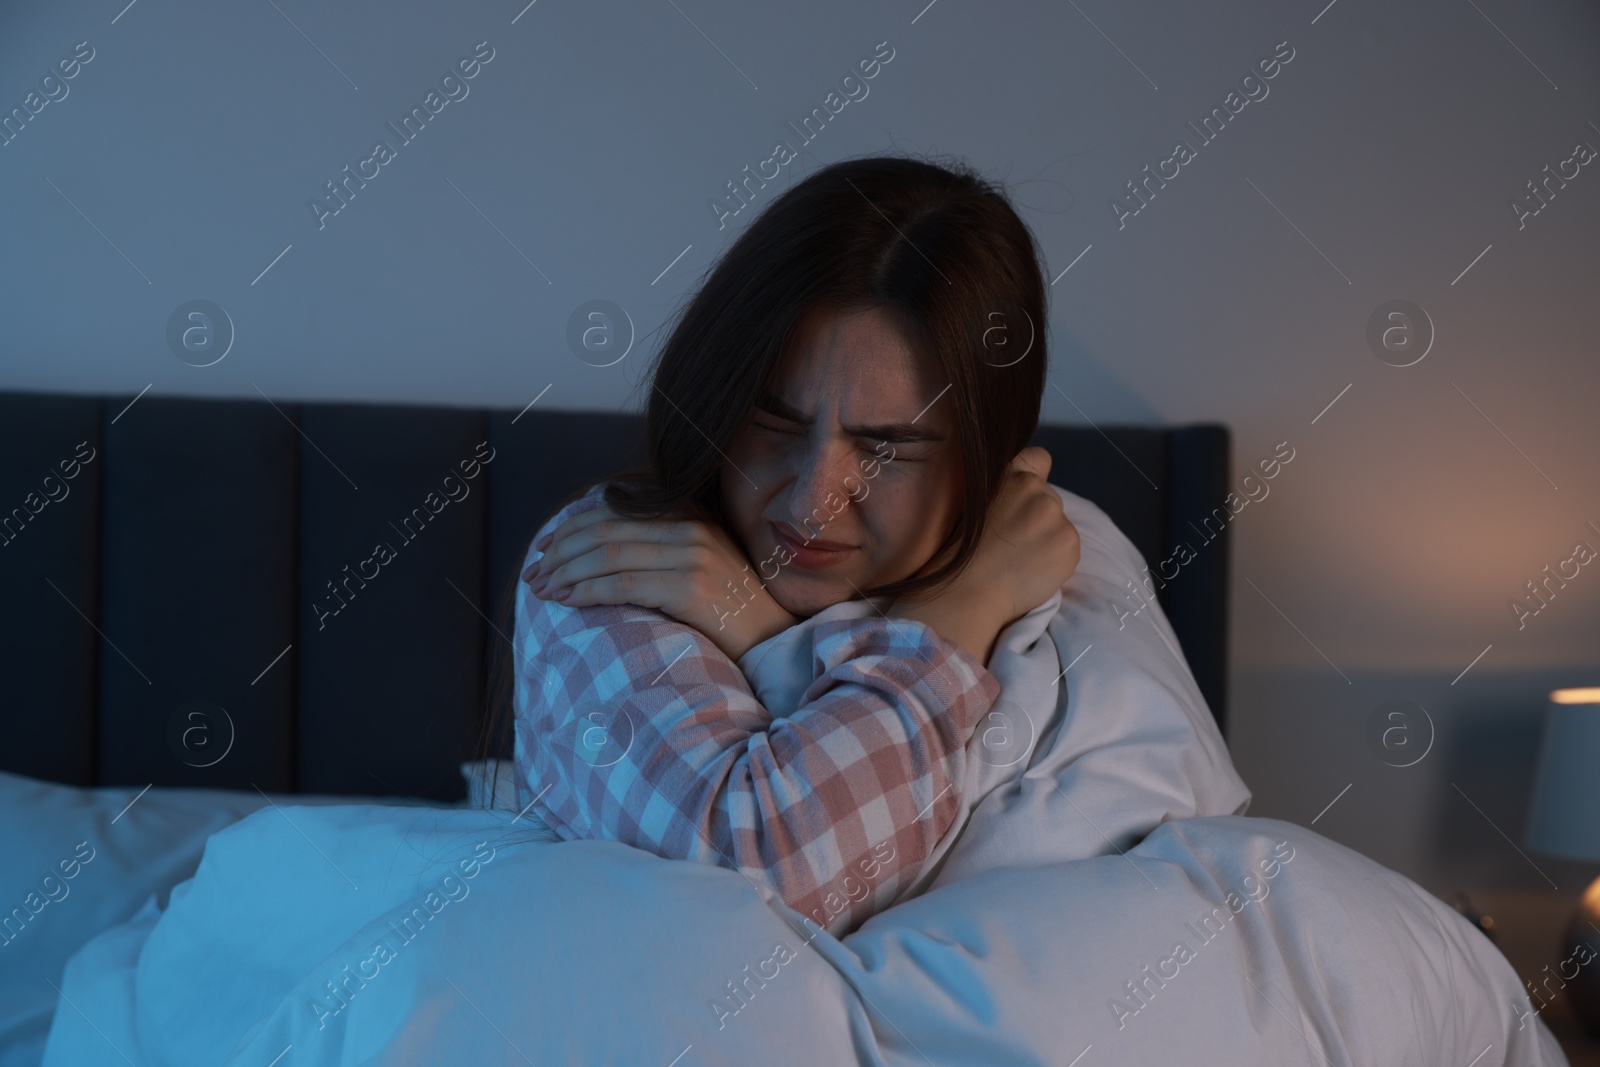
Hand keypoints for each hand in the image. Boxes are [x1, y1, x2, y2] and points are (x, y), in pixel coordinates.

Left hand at [524, 504, 800, 662]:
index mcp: (690, 519)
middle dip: (560, 551)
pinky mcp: (691, 588)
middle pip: (606, 530)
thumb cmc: (735, 616)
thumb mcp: (702, 570)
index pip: (615, 511)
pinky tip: (567, 601)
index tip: (544, 549)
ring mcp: (693, 556)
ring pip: (609, 554)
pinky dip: (588, 590)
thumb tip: (605, 556)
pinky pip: (624, 584)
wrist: (777, 644)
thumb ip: (664, 553)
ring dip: (566, 571)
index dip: (572, 528)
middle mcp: (691, 530)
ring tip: (541, 590)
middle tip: (533, 572)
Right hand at [905, 446, 1080, 627]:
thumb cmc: (961, 553)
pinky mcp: (1069, 541)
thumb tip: (1026, 490)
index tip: (1022, 502)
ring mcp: (1054, 514)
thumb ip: (1003, 491)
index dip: (1034, 478)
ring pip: (1060, 524)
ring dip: (1048, 539)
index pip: (1039, 459)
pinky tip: (1032, 571)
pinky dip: (1057, 560)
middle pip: (1050, 498)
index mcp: (1008, 474)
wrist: (968, 591)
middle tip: (1014, 543)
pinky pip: (1068, 548)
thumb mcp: (973, 504)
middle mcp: (1034, 487)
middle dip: (1038, 516)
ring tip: (1021, 560)